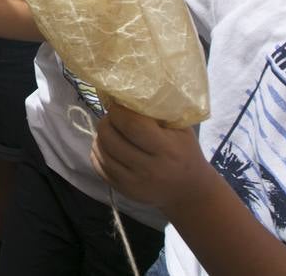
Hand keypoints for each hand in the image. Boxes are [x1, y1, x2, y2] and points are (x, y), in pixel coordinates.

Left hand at [90, 104, 215, 211]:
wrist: (188, 190)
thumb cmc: (185, 152)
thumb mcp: (181, 130)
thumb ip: (158, 112)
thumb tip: (128, 94)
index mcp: (167, 150)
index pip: (132, 125)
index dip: (119, 110)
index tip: (117, 102)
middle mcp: (149, 168)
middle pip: (111, 138)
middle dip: (106, 121)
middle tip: (113, 116)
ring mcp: (133, 183)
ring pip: (101, 151)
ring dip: (100, 136)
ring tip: (110, 129)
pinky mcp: (123, 190)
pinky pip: (98, 167)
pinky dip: (97, 152)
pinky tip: (106, 145)